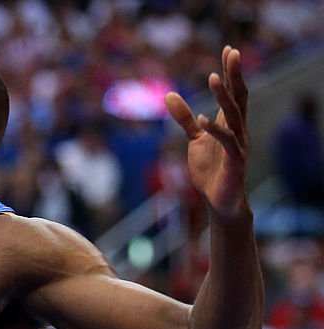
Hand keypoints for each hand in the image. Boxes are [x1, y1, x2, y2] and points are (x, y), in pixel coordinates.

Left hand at [165, 46, 249, 221]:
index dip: (231, 71)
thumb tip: (169, 94)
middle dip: (234, 75)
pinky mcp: (234, 161)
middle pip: (239, 96)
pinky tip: (203, 120)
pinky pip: (227, 142)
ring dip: (224, 97)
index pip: (233, 91)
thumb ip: (184, 118)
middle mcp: (238, 129)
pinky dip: (216, 130)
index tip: (229, 49)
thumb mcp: (194, 139)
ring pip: (234, 115)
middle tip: (232, 52)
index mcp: (230, 122)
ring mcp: (238, 144)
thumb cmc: (210, 169)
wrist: (219, 200)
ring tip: (213, 78)